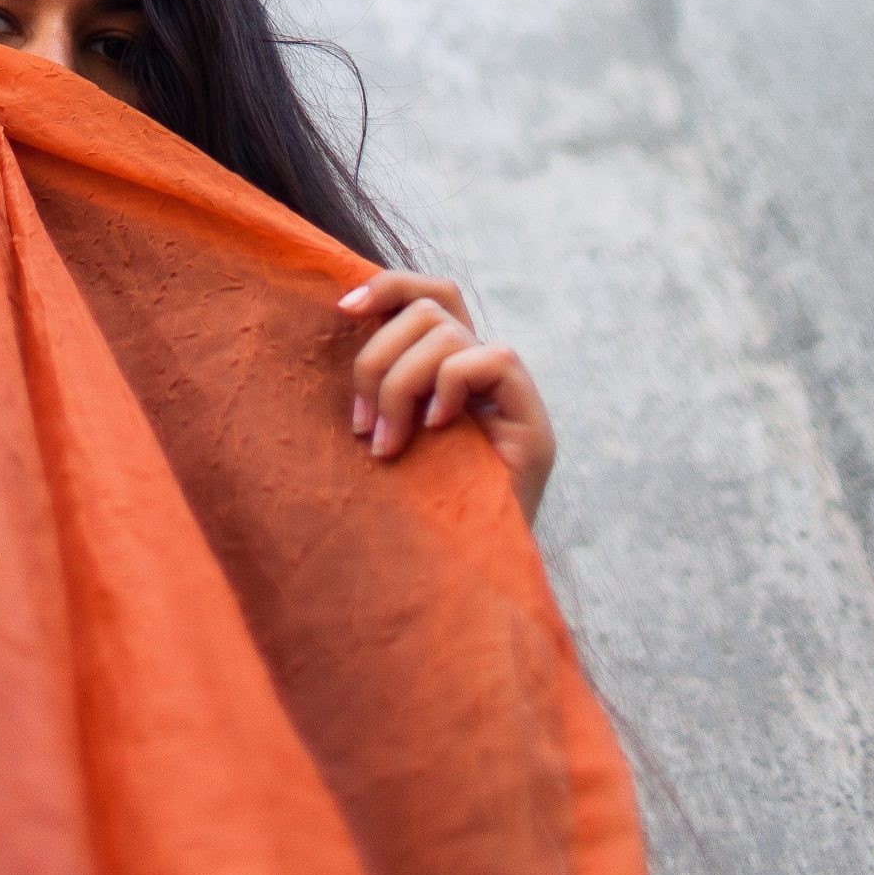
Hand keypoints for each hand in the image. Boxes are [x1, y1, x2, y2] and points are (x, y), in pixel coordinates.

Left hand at [336, 269, 555, 524]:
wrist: (458, 588)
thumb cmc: (404, 515)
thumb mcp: (377, 435)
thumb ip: (373, 386)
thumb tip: (338, 320)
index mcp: (446, 371)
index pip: (428, 294)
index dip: (387, 287)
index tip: (341, 309)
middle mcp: (482, 376)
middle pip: (430, 309)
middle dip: (378, 358)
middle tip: (361, 426)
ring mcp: (511, 399)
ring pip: (448, 333)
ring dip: (402, 384)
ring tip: (387, 443)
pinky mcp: (535, 426)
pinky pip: (492, 360)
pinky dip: (452, 386)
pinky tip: (436, 430)